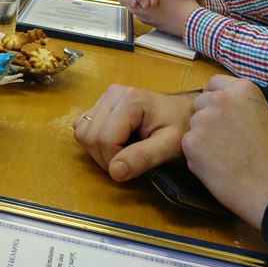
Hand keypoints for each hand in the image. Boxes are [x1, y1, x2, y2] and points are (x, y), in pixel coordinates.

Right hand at [73, 84, 196, 181]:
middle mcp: (112, 93)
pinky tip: (115, 142)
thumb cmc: (180, 128)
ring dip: (97, 151)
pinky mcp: (100, 102)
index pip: (105, 139)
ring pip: (82, 132)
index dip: (115, 161)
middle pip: (90, 136)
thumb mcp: (169, 147)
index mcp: (130, 100)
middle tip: (128, 163)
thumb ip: (143, 158)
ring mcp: (105, 96)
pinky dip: (93, 141)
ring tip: (122, 152)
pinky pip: (82, 126)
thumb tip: (114, 172)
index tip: (133, 168)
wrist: (185, 112)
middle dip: (105, 158)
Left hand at [182, 76, 267, 228]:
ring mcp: (203, 120)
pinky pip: (189, 147)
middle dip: (207, 119)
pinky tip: (217, 168)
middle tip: (223, 139)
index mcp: (242, 89)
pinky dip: (198, 157)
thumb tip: (228, 110)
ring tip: (224, 157)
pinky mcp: (191, 143)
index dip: (214, 98)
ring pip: (193, 126)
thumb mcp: (266, 117)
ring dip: (202, 138)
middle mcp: (219, 99)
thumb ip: (242, 107)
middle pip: (200, 104)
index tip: (218, 112)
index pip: (214, 84)